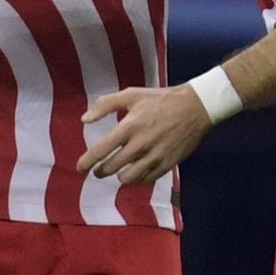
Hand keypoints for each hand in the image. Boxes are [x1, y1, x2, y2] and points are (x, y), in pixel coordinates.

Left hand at [78, 84, 211, 184]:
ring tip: (117, 171)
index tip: (80, 168)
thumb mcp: (131, 94)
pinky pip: (146, 180)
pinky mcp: (167, 164)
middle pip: (111, 168)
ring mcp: (154, 157)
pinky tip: (135, 172)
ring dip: (119, 176)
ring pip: (128, 178)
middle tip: (98, 170)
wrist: (195, 107)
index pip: (101, 151)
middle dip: (100, 171)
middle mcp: (140, 145)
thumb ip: (105, 105)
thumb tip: (84, 119)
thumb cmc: (160, 100)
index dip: (86, 162)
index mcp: (128, 127)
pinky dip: (137, 179)